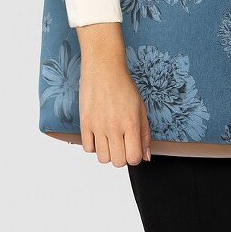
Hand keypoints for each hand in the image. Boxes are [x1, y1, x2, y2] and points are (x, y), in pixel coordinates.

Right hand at [76, 22, 152, 166]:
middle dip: (121, 157)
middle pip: (118, 162)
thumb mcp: (141, 109)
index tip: (133, 150)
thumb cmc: (123, 86)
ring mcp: (98, 126)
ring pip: (102, 158)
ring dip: (107, 152)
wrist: (103, 69)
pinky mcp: (85, 123)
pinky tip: (98, 135)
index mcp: (131, 124)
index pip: (134, 158)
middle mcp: (114, 127)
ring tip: (109, 140)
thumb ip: (145, 134)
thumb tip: (146, 156)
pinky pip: (88, 148)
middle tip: (121, 144)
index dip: (135, 157)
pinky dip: (94, 146)